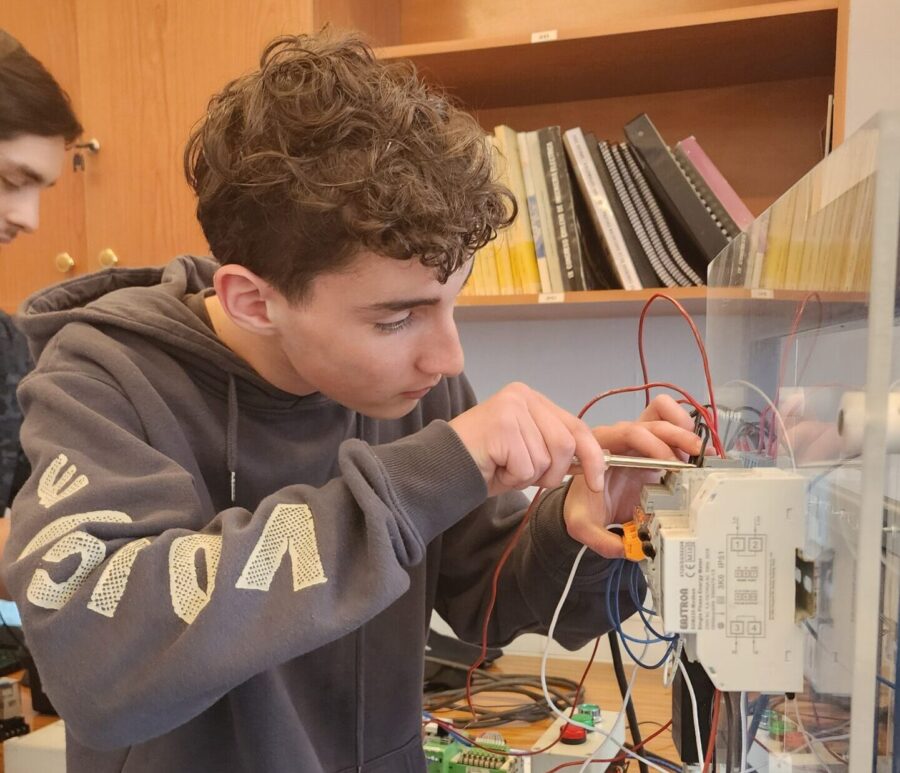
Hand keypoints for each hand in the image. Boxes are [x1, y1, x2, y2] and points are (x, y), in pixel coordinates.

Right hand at [448, 382, 605, 496]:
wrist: (444, 467)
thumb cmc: (486, 462)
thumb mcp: (530, 452)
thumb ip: (557, 449)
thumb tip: (596, 462)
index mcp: (533, 399)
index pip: (577, 427)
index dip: (592, 457)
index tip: (598, 482)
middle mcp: (523, 396)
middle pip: (566, 445)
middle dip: (551, 472)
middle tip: (521, 473)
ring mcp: (512, 408)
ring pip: (547, 458)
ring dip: (528, 476)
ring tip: (504, 467)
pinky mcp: (502, 424)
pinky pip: (526, 466)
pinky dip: (512, 478)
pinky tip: (494, 468)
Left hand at [564, 395, 700, 557]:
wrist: (585, 506)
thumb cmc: (583, 508)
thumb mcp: (582, 525)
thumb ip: (600, 539)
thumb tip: (627, 549)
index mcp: (601, 449)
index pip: (627, 432)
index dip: (649, 443)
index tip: (665, 465)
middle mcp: (621, 439)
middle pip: (651, 420)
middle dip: (675, 434)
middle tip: (693, 455)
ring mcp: (640, 442)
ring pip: (664, 417)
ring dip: (684, 430)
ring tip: (701, 453)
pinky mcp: (656, 450)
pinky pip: (672, 430)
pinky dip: (688, 438)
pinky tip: (702, 456)